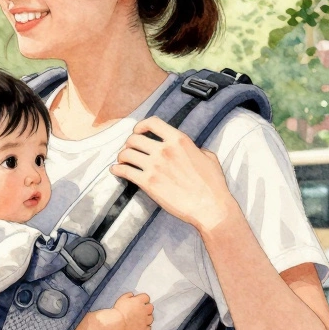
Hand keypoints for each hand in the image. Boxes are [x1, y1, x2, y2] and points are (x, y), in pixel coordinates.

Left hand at [110, 117, 237, 232]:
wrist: (209, 206)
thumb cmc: (212, 184)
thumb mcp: (208, 157)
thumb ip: (195, 148)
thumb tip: (192, 149)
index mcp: (179, 140)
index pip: (152, 122)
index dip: (141, 126)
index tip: (138, 131)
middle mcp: (164, 150)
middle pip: (134, 138)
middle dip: (129, 144)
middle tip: (130, 151)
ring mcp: (155, 166)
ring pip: (126, 153)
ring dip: (122, 157)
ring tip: (123, 161)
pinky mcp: (148, 183)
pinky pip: (125, 171)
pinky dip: (117, 170)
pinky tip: (116, 171)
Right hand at [113, 292, 153, 329]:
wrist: (117, 322)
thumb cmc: (119, 310)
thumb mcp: (122, 299)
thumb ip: (129, 295)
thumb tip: (132, 295)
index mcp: (139, 301)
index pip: (146, 297)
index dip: (143, 299)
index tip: (141, 301)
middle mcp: (144, 310)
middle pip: (151, 307)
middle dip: (147, 308)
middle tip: (141, 310)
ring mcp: (145, 320)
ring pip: (151, 318)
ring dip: (147, 318)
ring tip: (141, 319)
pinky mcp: (143, 329)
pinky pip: (148, 329)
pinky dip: (146, 328)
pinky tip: (142, 326)